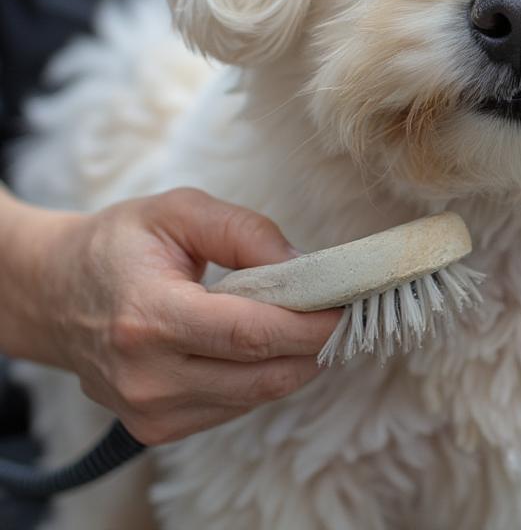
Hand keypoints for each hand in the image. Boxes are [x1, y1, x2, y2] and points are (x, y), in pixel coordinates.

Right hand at [5, 187, 339, 444]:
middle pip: (262, 374)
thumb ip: (245, 230)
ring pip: (255, 396)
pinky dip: (262, 375)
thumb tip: (304, 263)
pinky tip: (265, 342)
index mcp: (148, 318)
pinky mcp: (154, 429)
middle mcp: (147, 378)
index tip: (349, 306)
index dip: (309, 325)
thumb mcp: (179, 211)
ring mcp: (148, 412)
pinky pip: (233, 406)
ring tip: (308, 319)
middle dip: (315, 345)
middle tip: (345, 311)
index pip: (250, 335)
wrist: (53, 294)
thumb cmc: (120, 244)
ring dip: (294, 362)